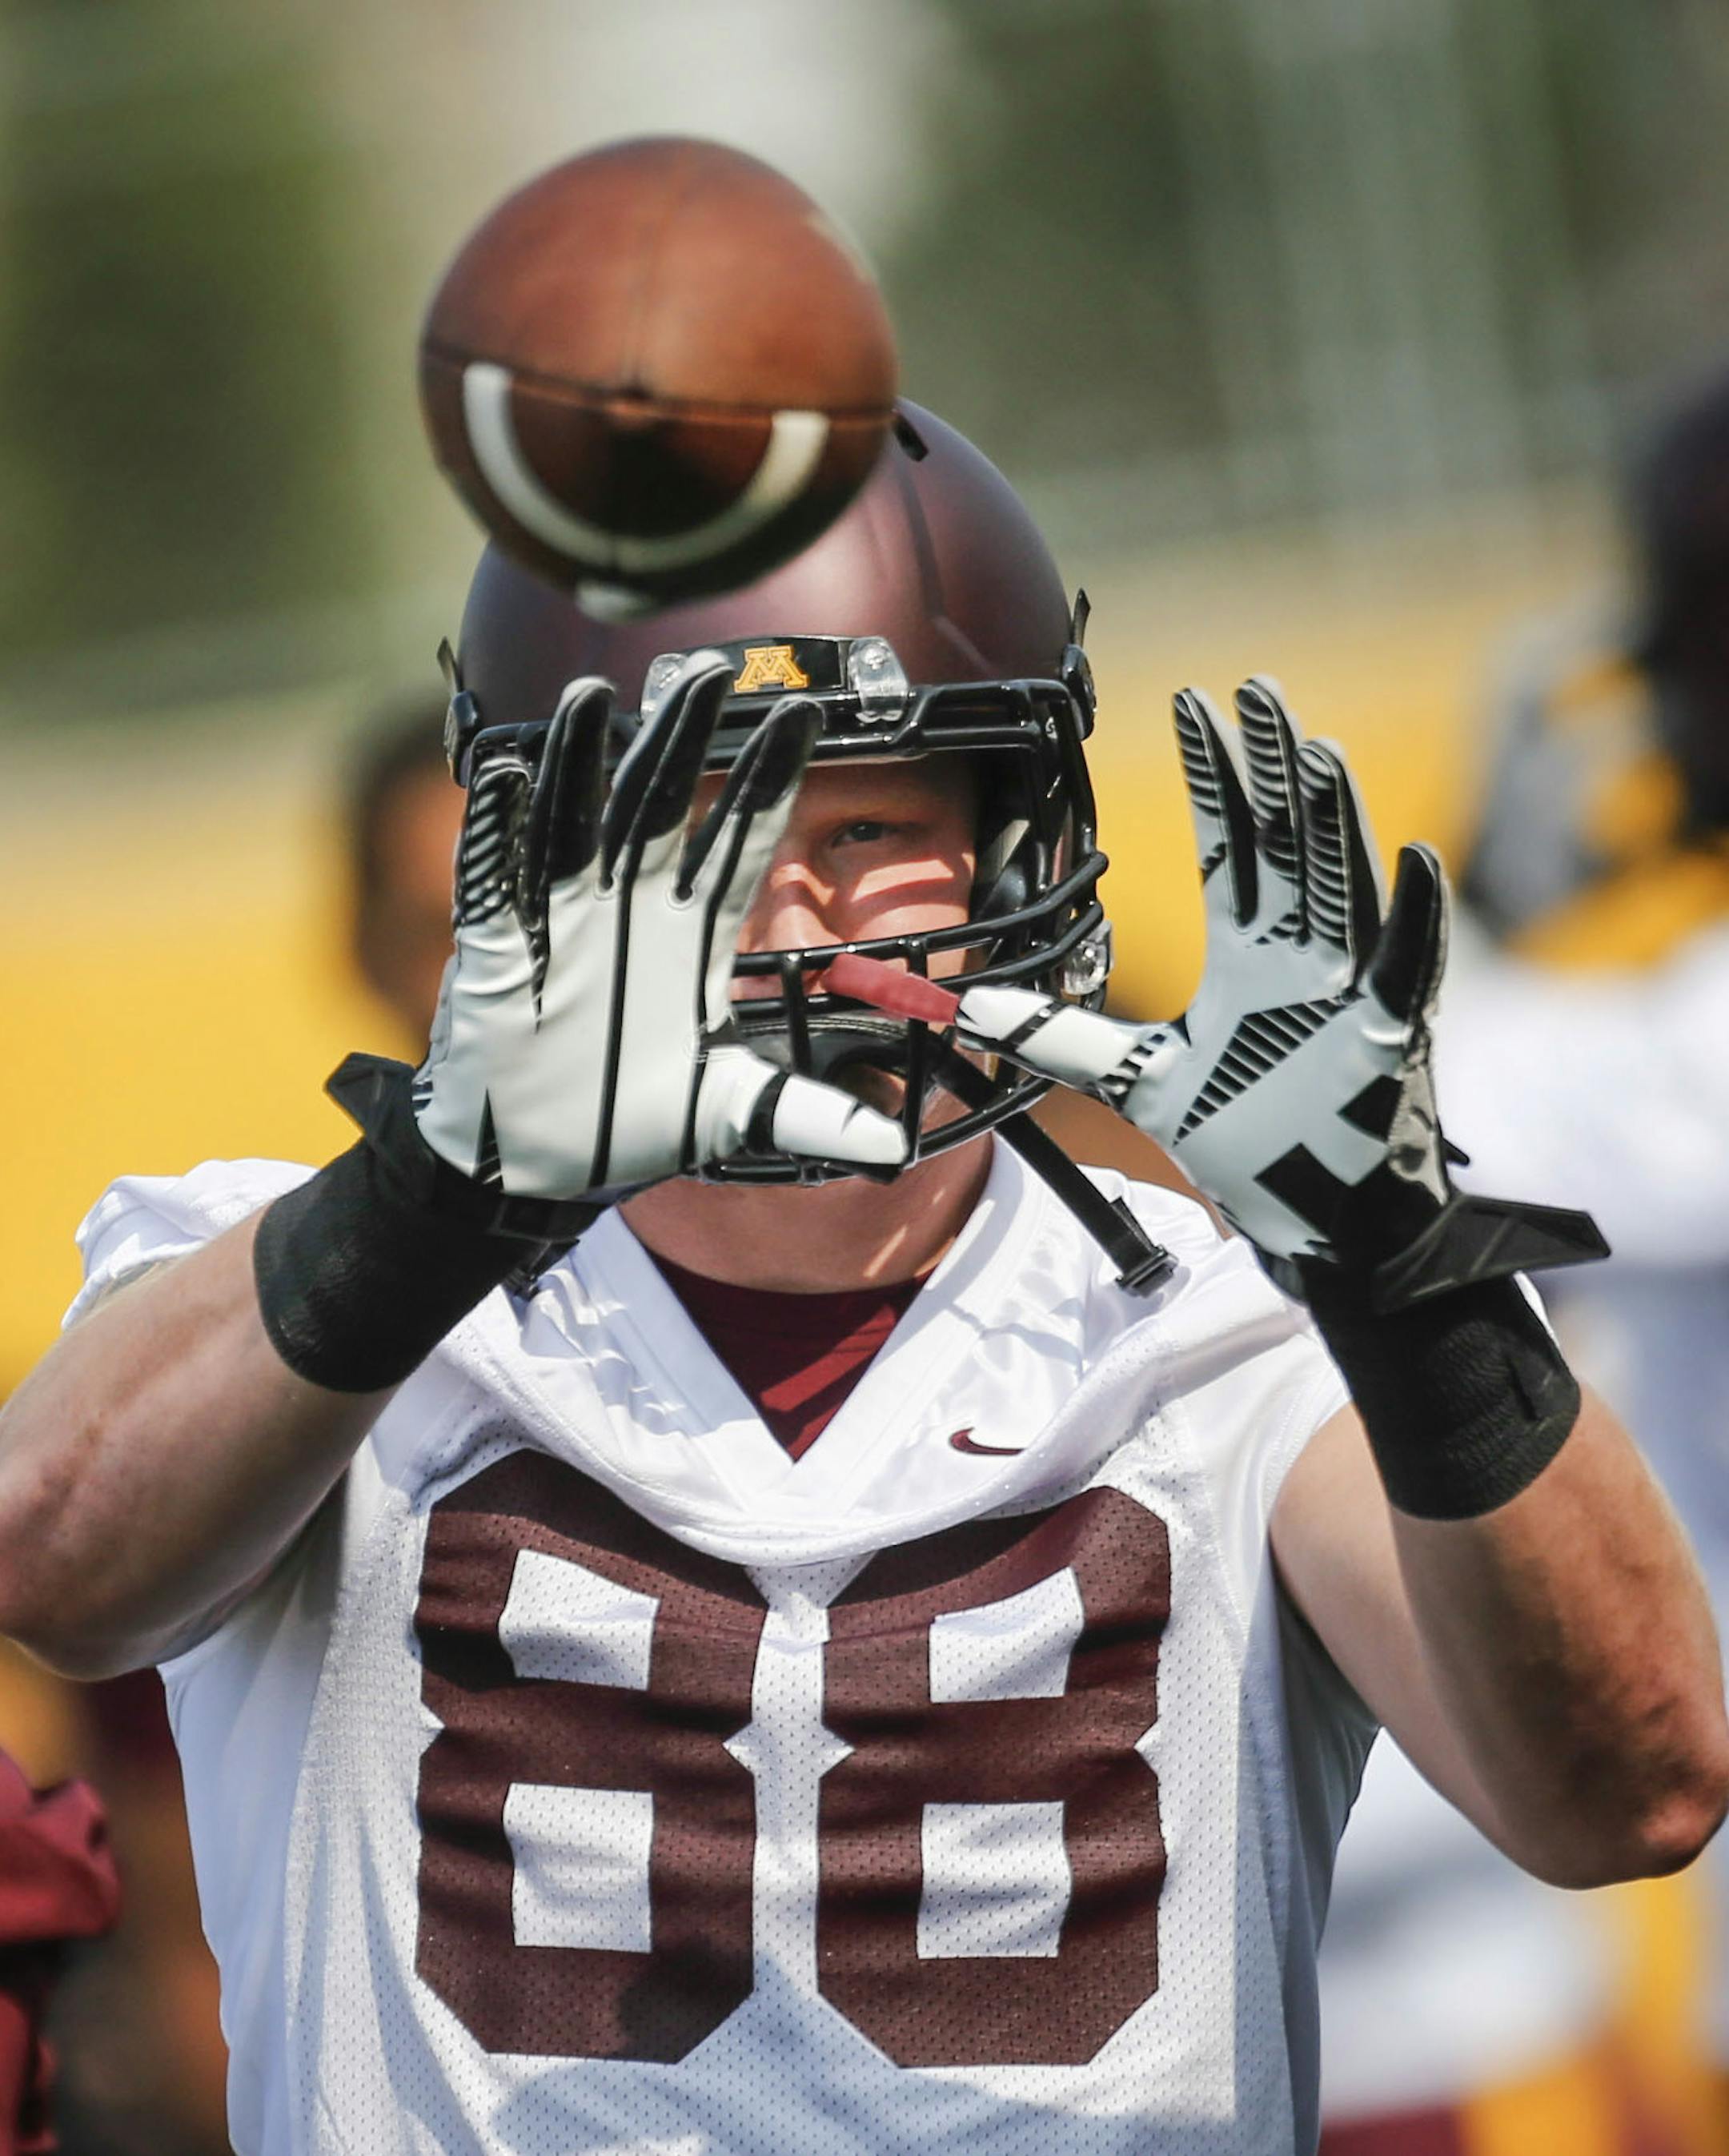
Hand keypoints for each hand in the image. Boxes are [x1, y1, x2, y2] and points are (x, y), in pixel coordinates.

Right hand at [413, 652, 905, 1204]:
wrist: (535, 1164)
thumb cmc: (628, 1122)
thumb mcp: (729, 1113)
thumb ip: (805, 1114)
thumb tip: (894, 1148)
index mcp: (689, 937)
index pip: (738, 845)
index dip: (769, 784)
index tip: (809, 720)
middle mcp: (628, 912)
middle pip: (658, 808)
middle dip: (681, 741)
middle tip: (711, 672)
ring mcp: (560, 922)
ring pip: (573, 823)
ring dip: (581, 762)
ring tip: (595, 696)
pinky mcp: (496, 947)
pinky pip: (493, 878)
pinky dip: (495, 829)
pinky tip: (506, 773)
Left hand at [957, 678, 1605, 1304]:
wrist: (1320, 1225)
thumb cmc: (1251, 1144)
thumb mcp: (1143, 1082)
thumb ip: (1068, 1041)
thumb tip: (973, 1020)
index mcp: (1251, 960)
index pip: (1230, 848)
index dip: (1212, 778)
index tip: (1192, 705)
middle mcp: (1302, 960)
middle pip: (1287, 845)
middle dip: (1269, 768)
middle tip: (1254, 689)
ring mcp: (1349, 992)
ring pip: (1342, 886)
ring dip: (1330, 818)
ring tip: (1312, 747)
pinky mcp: (1388, 1037)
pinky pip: (1408, 966)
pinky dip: (1414, 914)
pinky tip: (1412, 856)